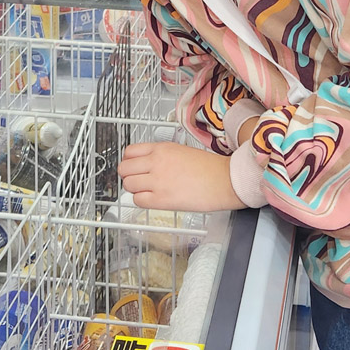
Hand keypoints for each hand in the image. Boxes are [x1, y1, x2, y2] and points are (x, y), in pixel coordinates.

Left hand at [118, 142, 245, 212]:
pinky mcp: (162, 199)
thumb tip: (147, 165)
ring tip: (147, 191)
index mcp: (162, 148)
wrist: (225, 180)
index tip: (134, 166)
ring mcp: (157, 181)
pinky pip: (137, 200)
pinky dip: (142, 201)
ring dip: (135, 189)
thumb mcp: (182, 151)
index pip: (129, 152)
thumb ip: (161, 156)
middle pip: (124, 169)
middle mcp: (156, 162)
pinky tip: (154, 199)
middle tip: (139, 180)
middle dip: (129, 176)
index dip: (129, 161)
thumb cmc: (209, 168)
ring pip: (128, 185)